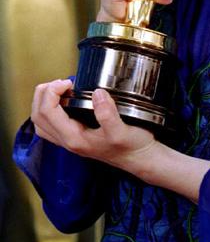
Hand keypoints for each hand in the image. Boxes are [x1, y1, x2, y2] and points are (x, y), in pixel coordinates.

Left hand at [31, 78, 209, 201]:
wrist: (140, 159)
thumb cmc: (132, 146)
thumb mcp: (122, 130)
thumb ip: (108, 114)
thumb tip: (97, 93)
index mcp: (74, 138)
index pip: (47, 113)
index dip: (52, 93)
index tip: (68, 82)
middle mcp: (68, 141)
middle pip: (38, 117)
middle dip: (44, 94)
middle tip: (62, 82)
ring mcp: (70, 140)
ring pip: (42, 122)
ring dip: (44, 101)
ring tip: (59, 88)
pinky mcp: (76, 137)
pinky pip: (52, 124)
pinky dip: (51, 109)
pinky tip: (66, 99)